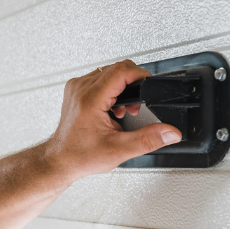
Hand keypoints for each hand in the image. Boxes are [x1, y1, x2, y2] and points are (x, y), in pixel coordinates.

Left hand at [44, 60, 181, 181]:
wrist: (60, 160)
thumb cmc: (80, 155)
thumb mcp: (119, 150)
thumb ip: (148, 140)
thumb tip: (169, 133)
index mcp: (90, 99)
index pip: (121, 71)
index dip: (140, 75)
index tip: (149, 84)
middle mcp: (81, 88)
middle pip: (117, 68)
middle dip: (133, 84)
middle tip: (133, 107)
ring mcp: (76, 87)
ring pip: (109, 72)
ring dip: (122, 87)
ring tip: (122, 110)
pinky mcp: (76, 89)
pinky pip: (99, 78)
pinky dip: (111, 89)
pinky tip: (112, 107)